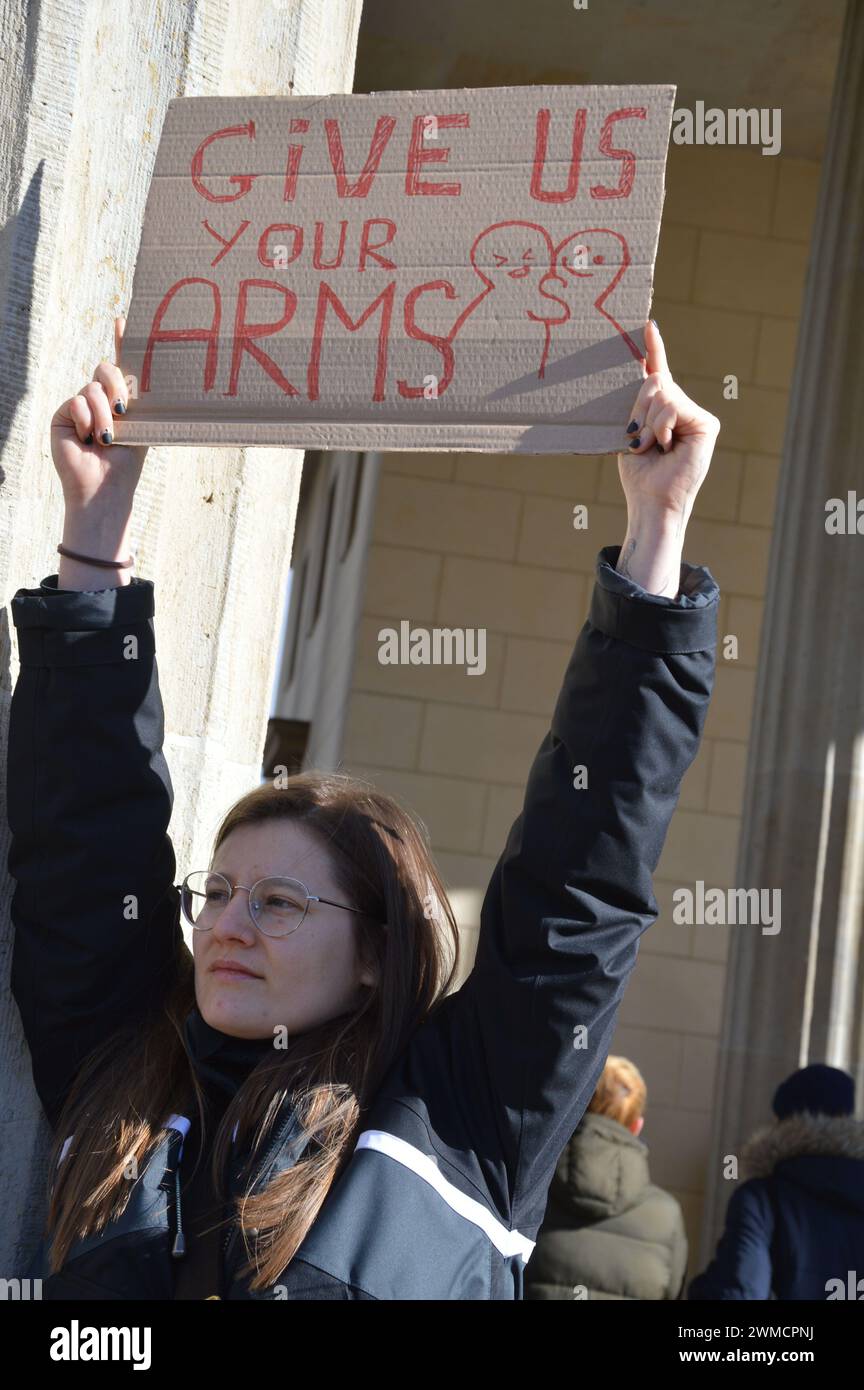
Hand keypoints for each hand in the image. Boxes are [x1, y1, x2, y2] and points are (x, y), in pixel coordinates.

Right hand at [51, 316, 146, 506]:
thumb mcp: (141, 426)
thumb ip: (138, 400)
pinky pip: (76, 400)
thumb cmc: (127, 463)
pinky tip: (87, 439)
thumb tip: (141, 374)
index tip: (124, 320)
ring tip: (106, 439)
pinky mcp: (63, 414)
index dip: (122, 342)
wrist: (105, 486)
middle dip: (116, 385)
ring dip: (104, 414)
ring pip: (92, 387)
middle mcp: (100, 400)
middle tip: (123, 409)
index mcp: (122, 401)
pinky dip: (86, 419)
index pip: (121, 366)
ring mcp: (80, 406)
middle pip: (105, 368)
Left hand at [617, 320, 719, 526]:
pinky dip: (661, 426)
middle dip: (639, 409)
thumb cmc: (639, 474)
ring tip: (651, 448)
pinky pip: (673, 406)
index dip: (654, 348)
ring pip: (663, 393)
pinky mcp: (707, 424)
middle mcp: (685, 409)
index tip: (648, 325)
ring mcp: (699, 416)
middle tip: (638, 440)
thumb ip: (640, 403)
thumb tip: (648, 371)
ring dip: (647, 423)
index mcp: (665, 411)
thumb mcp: (632, 431)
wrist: (651, 502)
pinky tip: (665, 446)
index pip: (659, 373)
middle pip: (656, 380)